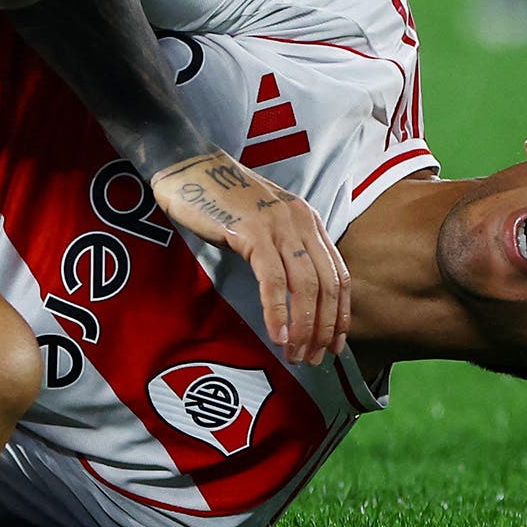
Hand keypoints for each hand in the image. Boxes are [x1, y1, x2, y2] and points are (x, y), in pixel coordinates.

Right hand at [149, 152, 349, 366]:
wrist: (186, 168)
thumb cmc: (219, 201)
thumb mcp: (264, 224)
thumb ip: (283, 250)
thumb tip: (294, 296)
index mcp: (308, 221)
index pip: (339, 275)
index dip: (340, 315)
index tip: (333, 345)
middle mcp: (301, 222)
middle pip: (326, 285)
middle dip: (323, 328)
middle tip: (312, 358)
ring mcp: (277, 225)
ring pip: (304, 286)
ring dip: (303, 326)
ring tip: (294, 353)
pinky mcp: (252, 231)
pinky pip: (272, 279)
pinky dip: (278, 311)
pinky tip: (277, 334)